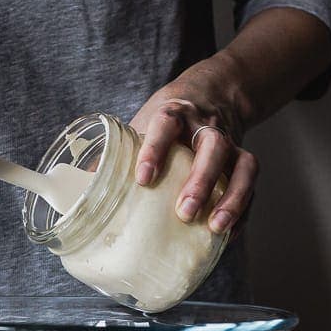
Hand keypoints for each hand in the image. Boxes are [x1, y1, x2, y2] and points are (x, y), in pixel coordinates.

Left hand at [129, 79, 256, 234]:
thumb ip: (114, 159)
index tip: (142, 178)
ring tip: (216, 228)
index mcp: (173, 114)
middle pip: (212, 147)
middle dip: (200, 180)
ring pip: (243, 165)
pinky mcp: (245, 162)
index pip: (165, 123)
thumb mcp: (140, 126)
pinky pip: (251, 186)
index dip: (155, 149)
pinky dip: (243, 211)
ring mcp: (231, 143)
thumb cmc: (167, 121)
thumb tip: (78, 199)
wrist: (213, 94)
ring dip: (232, 198)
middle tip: (184, 212)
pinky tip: (228, 236)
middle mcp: (206, 126)